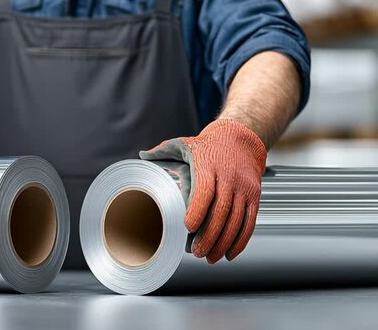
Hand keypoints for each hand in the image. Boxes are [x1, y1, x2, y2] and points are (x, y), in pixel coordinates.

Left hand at [139, 119, 266, 262]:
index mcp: (209, 165)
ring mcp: (244, 188)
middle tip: (196, 252)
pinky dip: (241, 241)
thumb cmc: (208, 145)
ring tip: (209, 257)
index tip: (187, 227)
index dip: (198, 210)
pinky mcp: (254, 196)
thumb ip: (163, 150)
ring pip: (236, 220)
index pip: (205, 190)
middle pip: (221, 210)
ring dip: (224, 242)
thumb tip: (141, 156)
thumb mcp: (185, 143)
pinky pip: (250, 221)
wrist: (241, 139)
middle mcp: (229, 177)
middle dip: (209, 235)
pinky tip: (230, 254)